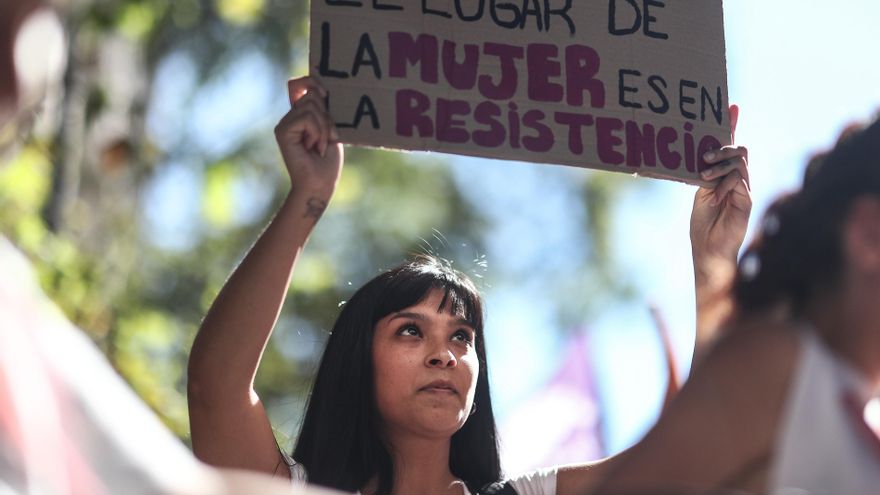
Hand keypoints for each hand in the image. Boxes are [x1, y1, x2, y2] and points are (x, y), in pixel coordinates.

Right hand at [274, 76, 342, 203]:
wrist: (319, 185)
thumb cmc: (327, 162)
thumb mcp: (330, 130)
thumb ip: (323, 111)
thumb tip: (318, 90)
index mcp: (301, 115)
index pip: (299, 84)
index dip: (311, 82)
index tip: (326, 94)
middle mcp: (290, 117)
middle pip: (311, 94)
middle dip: (326, 116)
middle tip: (326, 138)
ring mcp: (284, 124)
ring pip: (311, 106)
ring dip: (324, 128)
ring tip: (319, 146)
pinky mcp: (282, 131)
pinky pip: (306, 118)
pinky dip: (317, 132)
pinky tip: (313, 147)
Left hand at [690, 105, 750, 270]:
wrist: (709, 251)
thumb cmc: (702, 226)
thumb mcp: (700, 193)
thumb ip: (705, 174)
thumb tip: (703, 155)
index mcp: (724, 176)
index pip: (730, 147)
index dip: (732, 126)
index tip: (732, 106)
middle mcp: (738, 180)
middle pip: (739, 149)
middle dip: (721, 148)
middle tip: (704, 159)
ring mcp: (744, 189)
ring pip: (740, 161)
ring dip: (720, 165)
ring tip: (704, 178)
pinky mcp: (747, 200)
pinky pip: (740, 180)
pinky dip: (725, 184)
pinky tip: (715, 197)